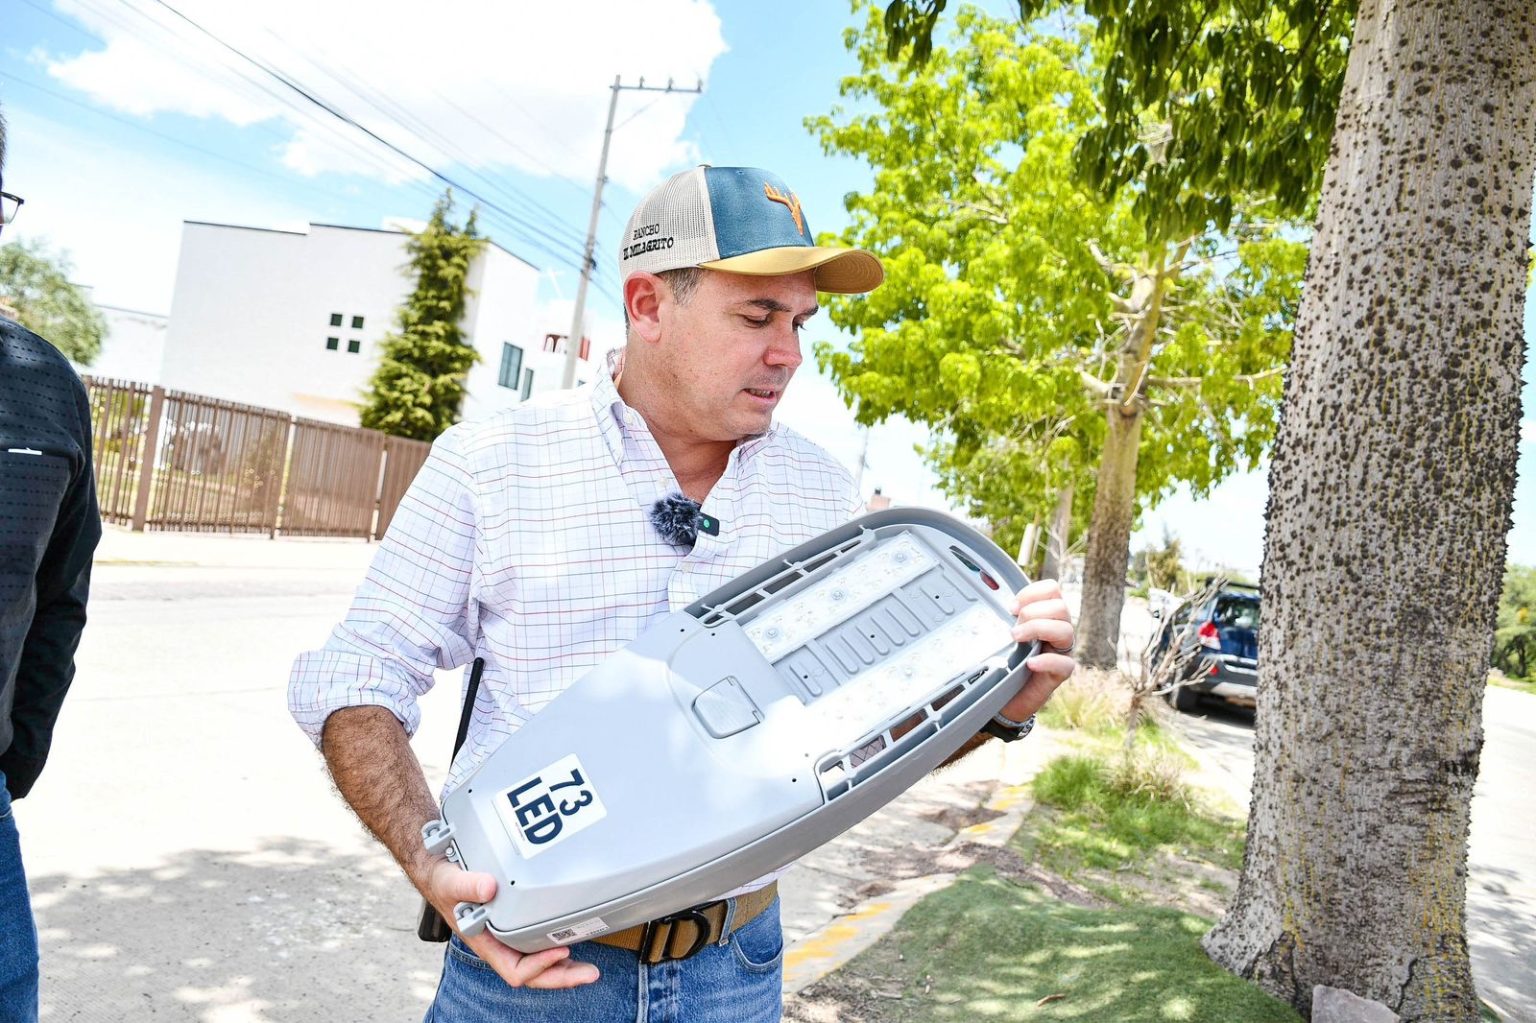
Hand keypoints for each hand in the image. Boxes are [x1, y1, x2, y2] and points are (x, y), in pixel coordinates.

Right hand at [425, 857, 600, 988]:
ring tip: (590, 968)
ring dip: (564, 968)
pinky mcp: (517, 924)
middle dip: (562, 976)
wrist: (441, 871)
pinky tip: (574, 940)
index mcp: (486, 943)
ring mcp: (509, 937)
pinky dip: (557, 947)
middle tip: (591, 973)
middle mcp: (500, 945)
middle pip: (534, 974)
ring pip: (539, 963)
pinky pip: (539, 944)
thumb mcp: (451, 882)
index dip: (538, 966)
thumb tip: (488, 888)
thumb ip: (467, 885)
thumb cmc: (445, 883)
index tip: (559, 950)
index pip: (515, 969)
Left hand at [999, 579, 1075, 722]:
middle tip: (1013, 628)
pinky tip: (1030, 663)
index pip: (1052, 590)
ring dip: (1038, 629)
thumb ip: (1000, 618)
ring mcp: (1061, 651)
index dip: (1032, 593)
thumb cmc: (1004, 662)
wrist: (1005, 696)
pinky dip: (1046, 660)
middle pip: (1060, 607)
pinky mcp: (1060, 673)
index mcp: (1046, 615)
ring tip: (1017, 639)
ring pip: (1066, 630)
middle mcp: (1057, 630)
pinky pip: (1064, 664)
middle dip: (1033, 612)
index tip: (1011, 608)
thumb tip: (981, 601)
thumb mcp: (1001, 635)